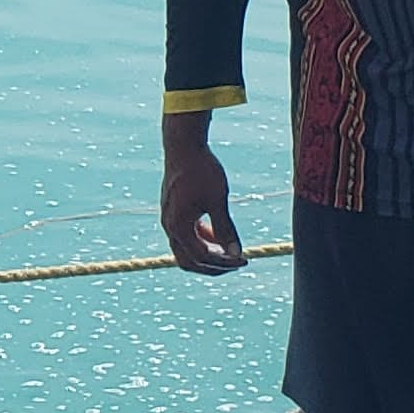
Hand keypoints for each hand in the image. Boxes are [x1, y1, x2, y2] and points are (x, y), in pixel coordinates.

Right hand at [160, 132, 248, 274]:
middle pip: (189, 261)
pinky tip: (218, 232)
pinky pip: (186, 235)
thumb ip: (226, 229)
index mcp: (178, 226)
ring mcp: (169, 220)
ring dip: (208, 254)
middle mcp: (169, 227)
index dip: (224, 262)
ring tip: (230, 250)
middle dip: (214, 266)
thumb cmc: (202, 170)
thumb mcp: (218, 200)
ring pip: (186, 250)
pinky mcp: (173, 212)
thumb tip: (236, 254)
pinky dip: (202, 239)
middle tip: (236, 263)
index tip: (244, 259)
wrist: (183, 146)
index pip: (201, 257)